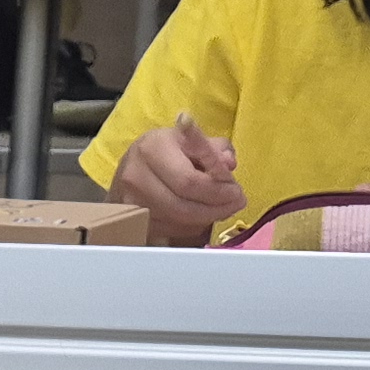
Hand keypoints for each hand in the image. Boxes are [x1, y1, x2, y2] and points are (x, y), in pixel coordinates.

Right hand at [111, 114, 247, 243]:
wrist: (133, 165)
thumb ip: (215, 148)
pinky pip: (171, 230)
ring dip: (207, 218)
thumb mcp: (192, 138)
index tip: (236, 191)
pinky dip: (193, 225)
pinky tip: (203, 215)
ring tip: (223, 208)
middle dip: (216, 208)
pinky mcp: (136, 220)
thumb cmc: (168, 149)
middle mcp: (137, 176)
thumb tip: (229, 164)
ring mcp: (133, 202)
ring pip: (179, 222)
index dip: (216, 191)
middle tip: (236, 203)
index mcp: (152, 148)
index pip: (188, 181)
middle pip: (183, 206)